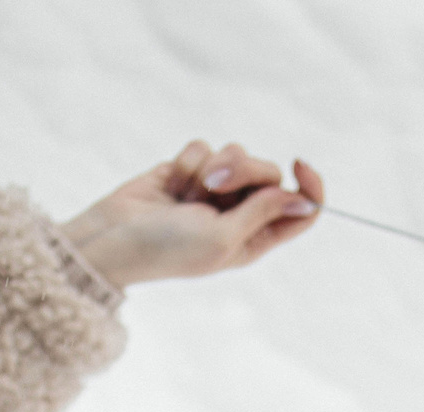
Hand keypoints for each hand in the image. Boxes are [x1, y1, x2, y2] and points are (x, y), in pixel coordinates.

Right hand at [60, 141, 323, 288]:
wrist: (115, 239)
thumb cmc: (169, 251)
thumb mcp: (224, 240)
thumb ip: (264, 213)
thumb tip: (305, 200)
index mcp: (256, 239)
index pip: (301, 211)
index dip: (309, 187)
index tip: (300, 165)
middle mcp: (239, 214)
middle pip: (268, 173)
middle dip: (244, 171)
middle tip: (214, 187)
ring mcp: (214, 191)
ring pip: (236, 153)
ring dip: (213, 167)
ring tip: (188, 192)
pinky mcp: (188, 170)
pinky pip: (204, 147)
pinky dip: (189, 162)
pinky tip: (171, 184)